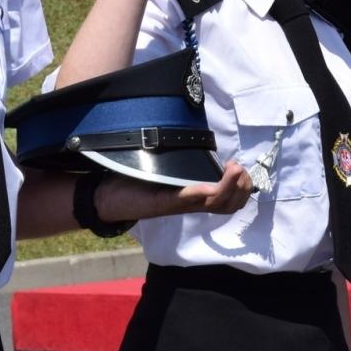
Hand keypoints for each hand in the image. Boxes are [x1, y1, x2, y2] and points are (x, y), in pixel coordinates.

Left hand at [100, 161, 252, 222]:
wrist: (106, 198)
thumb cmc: (134, 183)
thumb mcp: (164, 171)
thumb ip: (181, 164)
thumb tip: (195, 144)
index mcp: (193, 196)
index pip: (230, 200)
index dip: (243, 187)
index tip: (240, 167)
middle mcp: (190, 203)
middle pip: (229, 205)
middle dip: (242, 187)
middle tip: (239, 169)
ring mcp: (177, 204)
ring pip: (214, 204)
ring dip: (229, 188)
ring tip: (235, 170)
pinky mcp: (161, 203)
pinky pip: (186, 200)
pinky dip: (201, 193)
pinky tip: (208, 187)